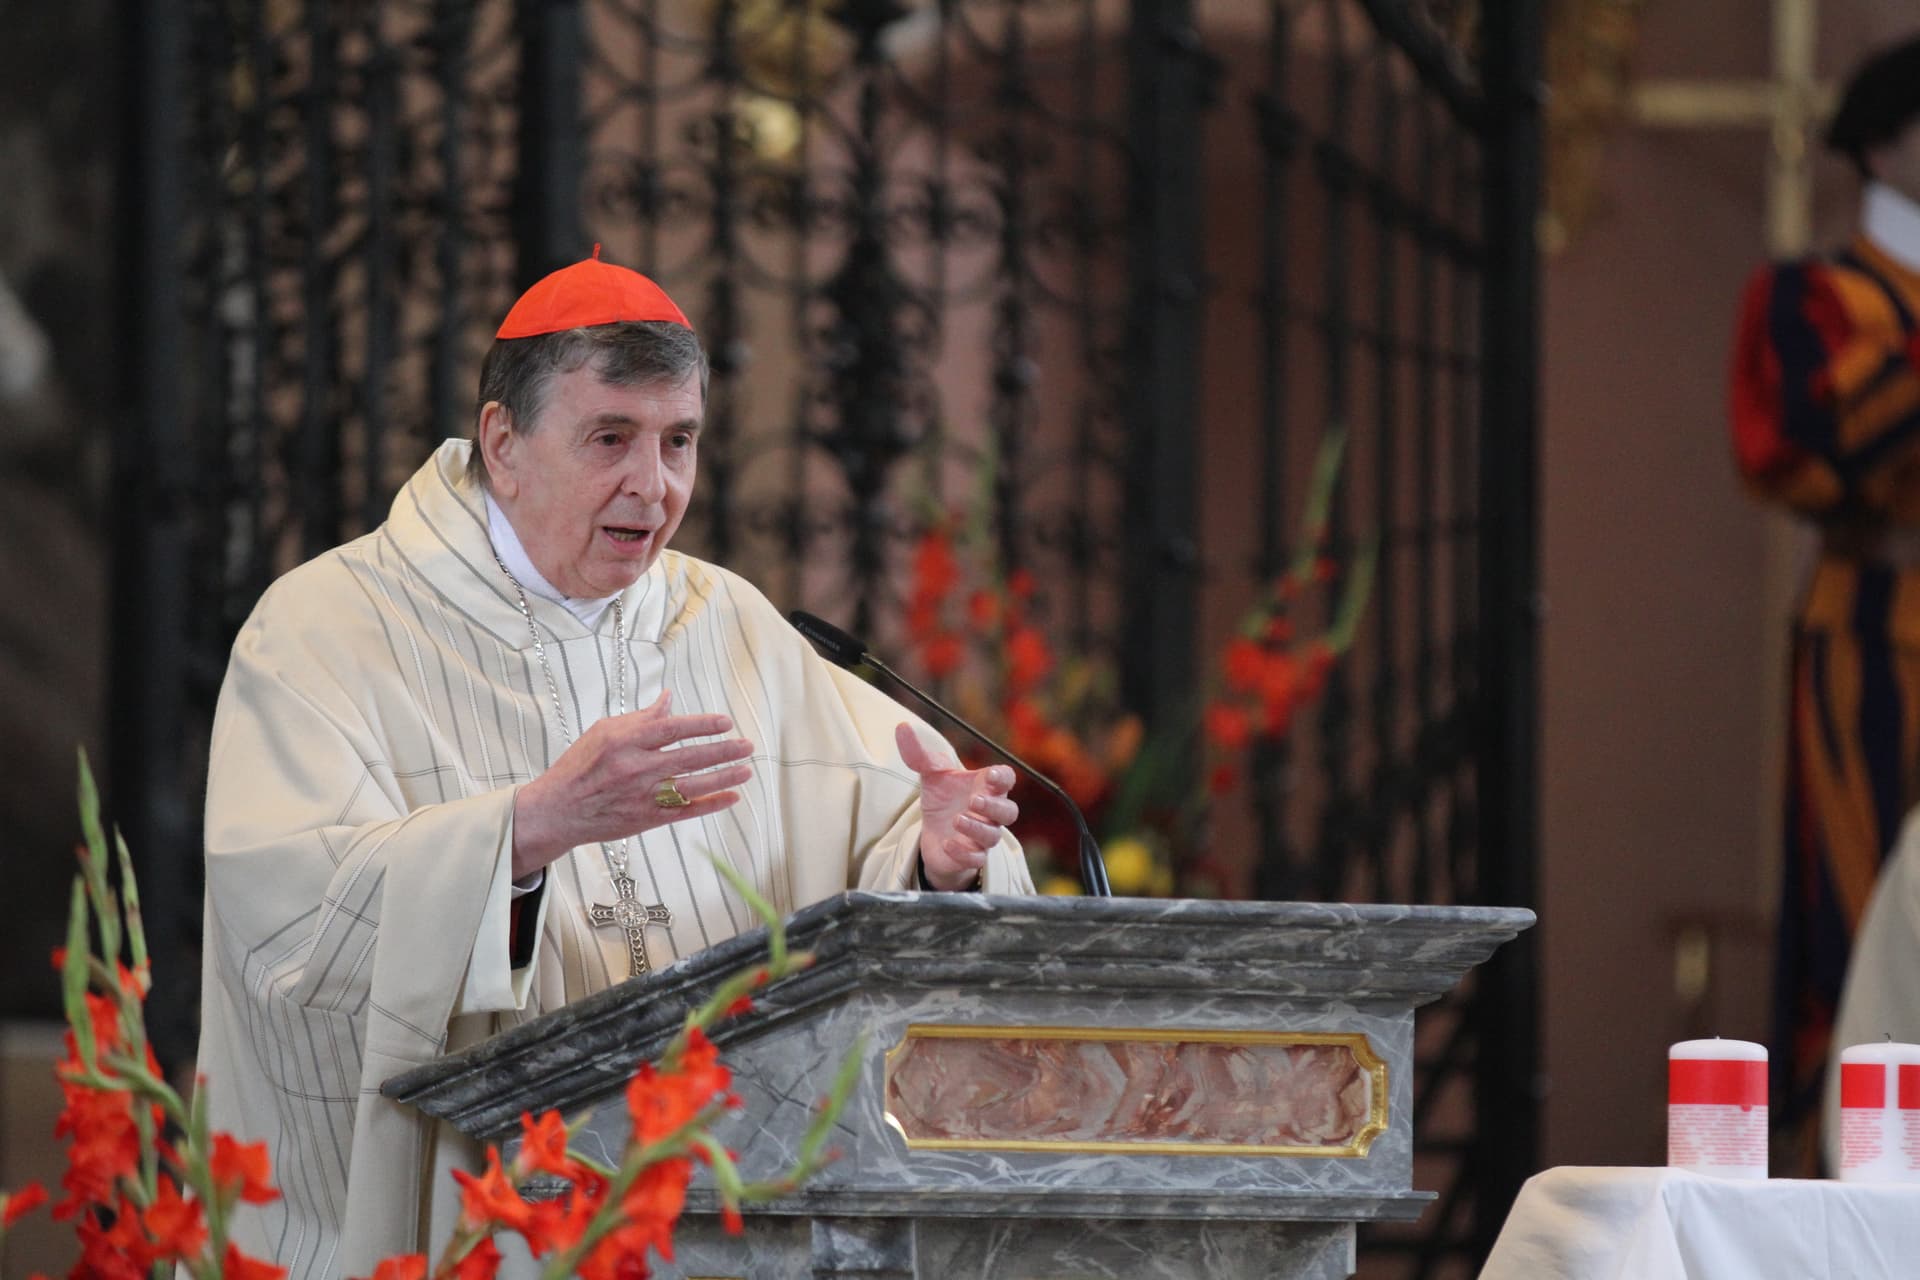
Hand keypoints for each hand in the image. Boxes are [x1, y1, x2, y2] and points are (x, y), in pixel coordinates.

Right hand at [512, 692, 754, 877]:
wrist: (558, 810)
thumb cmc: (580, 767)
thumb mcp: (604, 732)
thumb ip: (640, 718)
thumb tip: (668, 700)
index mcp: (625, 741)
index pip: (672, 728)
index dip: (702, 724)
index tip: (726, 722)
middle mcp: (636, 768)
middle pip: (689, 757)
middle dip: (723, 750)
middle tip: (747, 745)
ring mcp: (643, 795)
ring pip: (693, 785)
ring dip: (724, 777)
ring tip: (747, 770)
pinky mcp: (647, 818)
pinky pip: (686, 811)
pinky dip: (710, 804)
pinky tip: (731, 797)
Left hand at [896, 723, 1017, 891]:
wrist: (933, 833)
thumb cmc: (943, 800)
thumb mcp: (930, 775)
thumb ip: (919, 754)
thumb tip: (902, 727)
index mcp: (985, 787)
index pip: (1006, 779)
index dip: (1003, 778)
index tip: (991, 775)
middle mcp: (989, 813)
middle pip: (1009, 811)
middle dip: (994, 806)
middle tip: (974, 800)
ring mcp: (982, 836)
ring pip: (993, 836)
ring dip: (977, 828)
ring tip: (956, 819)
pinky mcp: (971, 857)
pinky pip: (976, 858)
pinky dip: (963, 852)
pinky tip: (947, 843)